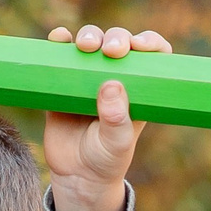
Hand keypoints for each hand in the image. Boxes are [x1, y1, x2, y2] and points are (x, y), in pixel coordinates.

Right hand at [43, 24, 170, 210]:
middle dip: (116, 38)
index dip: (149, 42)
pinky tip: (58, 39)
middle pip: (118, 42)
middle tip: (110, 51)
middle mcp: (115, 76)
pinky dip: (59, 41)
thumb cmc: (105, 160)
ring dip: (89, 35)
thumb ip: (116, 120)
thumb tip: (111, 85)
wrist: (76, 175)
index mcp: (139, 88)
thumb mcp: (116, 145)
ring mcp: (88, 76)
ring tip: (85, 46)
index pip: (152, 55)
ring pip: (91, 41)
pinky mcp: (63, 81)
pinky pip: (60, 54)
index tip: (139, 46)